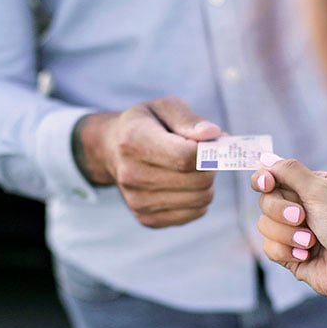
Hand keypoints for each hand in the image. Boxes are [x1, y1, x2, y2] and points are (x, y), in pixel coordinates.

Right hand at [75, 96, 221, 227]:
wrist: (112, 150)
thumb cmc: (147, 125)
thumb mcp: (164, 108)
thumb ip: (189, 120)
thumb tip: (213, 135)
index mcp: (134, 141)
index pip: (185, 156)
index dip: (209, 152)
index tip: (214, 144)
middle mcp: (132, 175)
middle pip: (198, 180)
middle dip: (210, 166)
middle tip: (202, 155)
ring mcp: (137, 201)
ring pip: (201, 199)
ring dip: (205, 183)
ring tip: (190, 169)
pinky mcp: (147, 219)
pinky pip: (195, 213)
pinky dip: (198, 199)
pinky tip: (183, 184)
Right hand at [251, 153, 326, 306]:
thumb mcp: (321, 190)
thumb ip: (290, 171)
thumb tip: (265, 157)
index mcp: (312, 187)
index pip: (275, 177)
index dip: (264, 179)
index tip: (266, 183)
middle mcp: (302, 207)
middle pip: (266, 201)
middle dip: (281, 211)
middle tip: (302, 217)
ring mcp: (295, 232)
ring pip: (264, 225)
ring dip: (287, 234)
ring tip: (311, 242)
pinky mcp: (290, 255)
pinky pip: (269, 248)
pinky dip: (286, 251)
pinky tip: (307, 255)